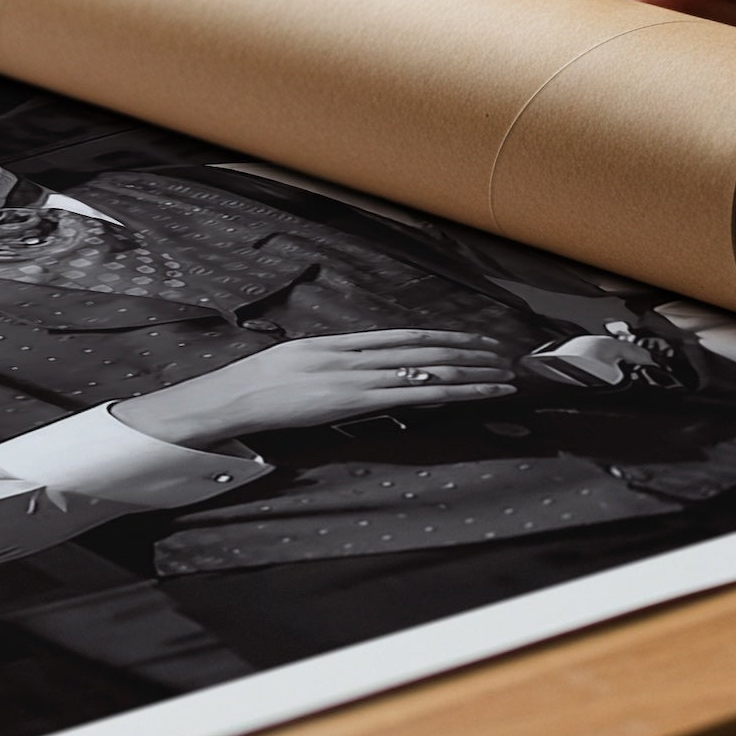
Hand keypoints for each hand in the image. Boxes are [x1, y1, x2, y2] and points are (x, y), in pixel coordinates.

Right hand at [116, 330, 514, 450]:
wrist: (231, 397)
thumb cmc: (255, 387)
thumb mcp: (294, 364)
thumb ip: (328, 366)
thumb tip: (353, 373)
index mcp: (338, 343)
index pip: (403, 337)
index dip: (442, 337)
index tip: (471, 339)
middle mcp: (353, 353)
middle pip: (423, 351)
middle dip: (468, 353)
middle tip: (503, 356)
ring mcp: (355, 375)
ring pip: (426, 371)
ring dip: (469, 374)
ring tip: (501, 376)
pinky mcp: (353, 399)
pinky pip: (412, 394)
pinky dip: (446, 393)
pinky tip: (470, 394)